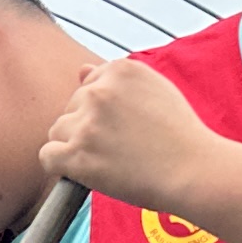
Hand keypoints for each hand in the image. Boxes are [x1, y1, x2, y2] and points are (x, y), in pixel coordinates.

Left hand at [37, 55, 229, 216]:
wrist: (194, 171)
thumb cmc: (181, 137)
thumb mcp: (156, 91)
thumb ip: (117, 81)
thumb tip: (81, 70)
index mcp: (120, 70)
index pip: (88, 85)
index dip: (102, 112)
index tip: (121, 129)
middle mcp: (99, 91)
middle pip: (71, 108)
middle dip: (87, 128)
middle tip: (119, 149)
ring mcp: (86, 123)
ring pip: (58, 131)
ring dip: (74, 147)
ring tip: (106, 162)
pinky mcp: (77, 154)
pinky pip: (47, 156)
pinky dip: (59, 166)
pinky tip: (83, 172)